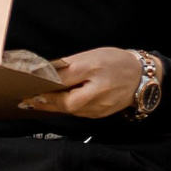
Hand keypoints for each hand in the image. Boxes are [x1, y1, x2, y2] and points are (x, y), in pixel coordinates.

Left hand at [22, 47, 141, 117]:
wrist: (142, 77)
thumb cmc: (115, 62)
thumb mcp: (92, 56)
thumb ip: (69, 65)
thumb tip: (45, 72)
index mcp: (94, 69)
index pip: (63, 80)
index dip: (45, 86)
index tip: (29, 87)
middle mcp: (98, 91)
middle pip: (66, 102)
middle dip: (47, 102)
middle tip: (28, 99)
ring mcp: (101, 106)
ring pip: (71, 110)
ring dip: (53, 107)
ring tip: (36, 102)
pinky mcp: (101, 114)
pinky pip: (79, 113)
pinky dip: (66, 109)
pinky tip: (56, 104)